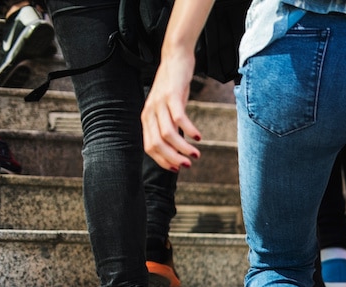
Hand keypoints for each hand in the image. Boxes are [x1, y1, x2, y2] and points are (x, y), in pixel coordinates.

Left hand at [141, 49, 202, 170]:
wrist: (175, 58)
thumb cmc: (174, 86)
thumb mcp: (168, 108)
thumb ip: (168, 124)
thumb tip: (178, 145)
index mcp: (147, 118)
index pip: (150, 146)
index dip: (162, 161)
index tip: (177, 169)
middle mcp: (150, 112)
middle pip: (157, 143)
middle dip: (172, 158)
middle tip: (188, 166)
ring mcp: (160, 103)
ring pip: (167, 133)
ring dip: (182, 148)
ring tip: (196, 155)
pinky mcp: (172, 95)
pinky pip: (179, 117)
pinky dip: (189, 130)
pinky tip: (199, 137)